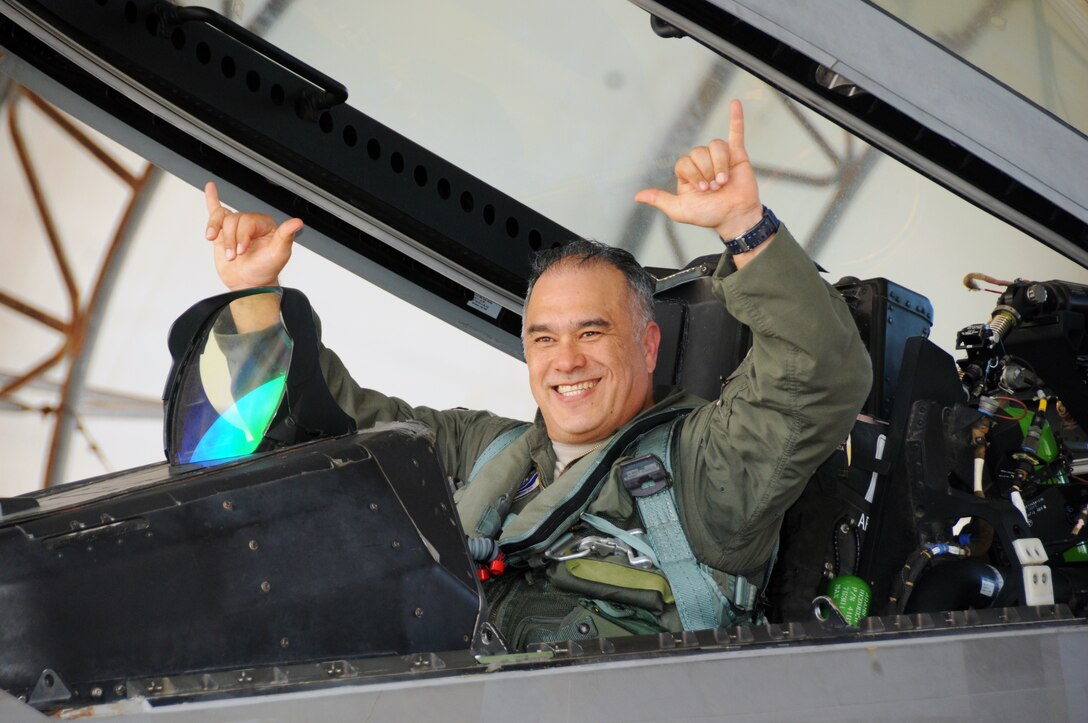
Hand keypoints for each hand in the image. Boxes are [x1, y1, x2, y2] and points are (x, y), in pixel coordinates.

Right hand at [205, 181, 302, 290]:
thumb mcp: (279, 254)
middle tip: (234, 256)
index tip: (242, 251)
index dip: (242, 236)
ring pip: (220, 218)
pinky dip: (212, 199)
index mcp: (265, 224)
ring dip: (217, 233)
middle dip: (231, 240)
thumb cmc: (266, 270)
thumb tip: (298, 222)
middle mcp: (251, 223)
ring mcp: (236, 226)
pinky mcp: (223, 231)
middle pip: (232, 220)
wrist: (250, 284)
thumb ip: (286, 236)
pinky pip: (216, 210)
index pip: (247, 221)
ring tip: (223, 250)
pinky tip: (211, 188)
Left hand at [635, 99, 763, 241]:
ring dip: (719, 165)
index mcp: (687, 174)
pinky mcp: (737, 155)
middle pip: (698, 152)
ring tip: (724, 181)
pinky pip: (736, 133)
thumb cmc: (709, 215)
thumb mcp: (680, 210)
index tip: (702, 190)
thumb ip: (660, 200)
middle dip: (706, 172)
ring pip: (715, 146)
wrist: (735, 217)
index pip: (683, 162)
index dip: (693, 174)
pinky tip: (735, 103)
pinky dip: (736, 118)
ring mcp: (719, 158)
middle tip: (714, 188)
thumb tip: (637, 196)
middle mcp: (702, 163)